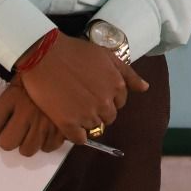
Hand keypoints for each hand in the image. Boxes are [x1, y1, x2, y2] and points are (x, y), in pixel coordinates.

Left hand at [0, 78, 64, 155]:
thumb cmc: (44, 71)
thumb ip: (9, 100)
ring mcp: (45, 122)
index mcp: (13, 96)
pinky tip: (51, 128)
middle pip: (7, 143)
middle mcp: (26, 112)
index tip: (1, 120)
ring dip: (30, 141)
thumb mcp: (23, 77)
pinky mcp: (63, 128)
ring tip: (36, 129)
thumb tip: (2, 120)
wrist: (72, 64)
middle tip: (19, 127)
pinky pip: (49, 147)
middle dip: (11, 138)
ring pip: (27, 150)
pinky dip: (50, 141)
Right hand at [18, 35, 149, 143]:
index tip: (95, 93)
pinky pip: (79, 139)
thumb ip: (128, 74)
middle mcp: (106, 103)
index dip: (107, 98)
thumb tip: (145, 88)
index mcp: (116, 86)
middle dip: (99, 110)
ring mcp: (87, 115)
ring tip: (73, 108)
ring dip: (86, 121)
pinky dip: (76, 134)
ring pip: (94, 127)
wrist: (45, 56)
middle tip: (83, 101)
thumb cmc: (76, 52)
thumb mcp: (107, 56)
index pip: (119, 103)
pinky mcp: (68, 123)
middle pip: (108, 117)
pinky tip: (69, 124)